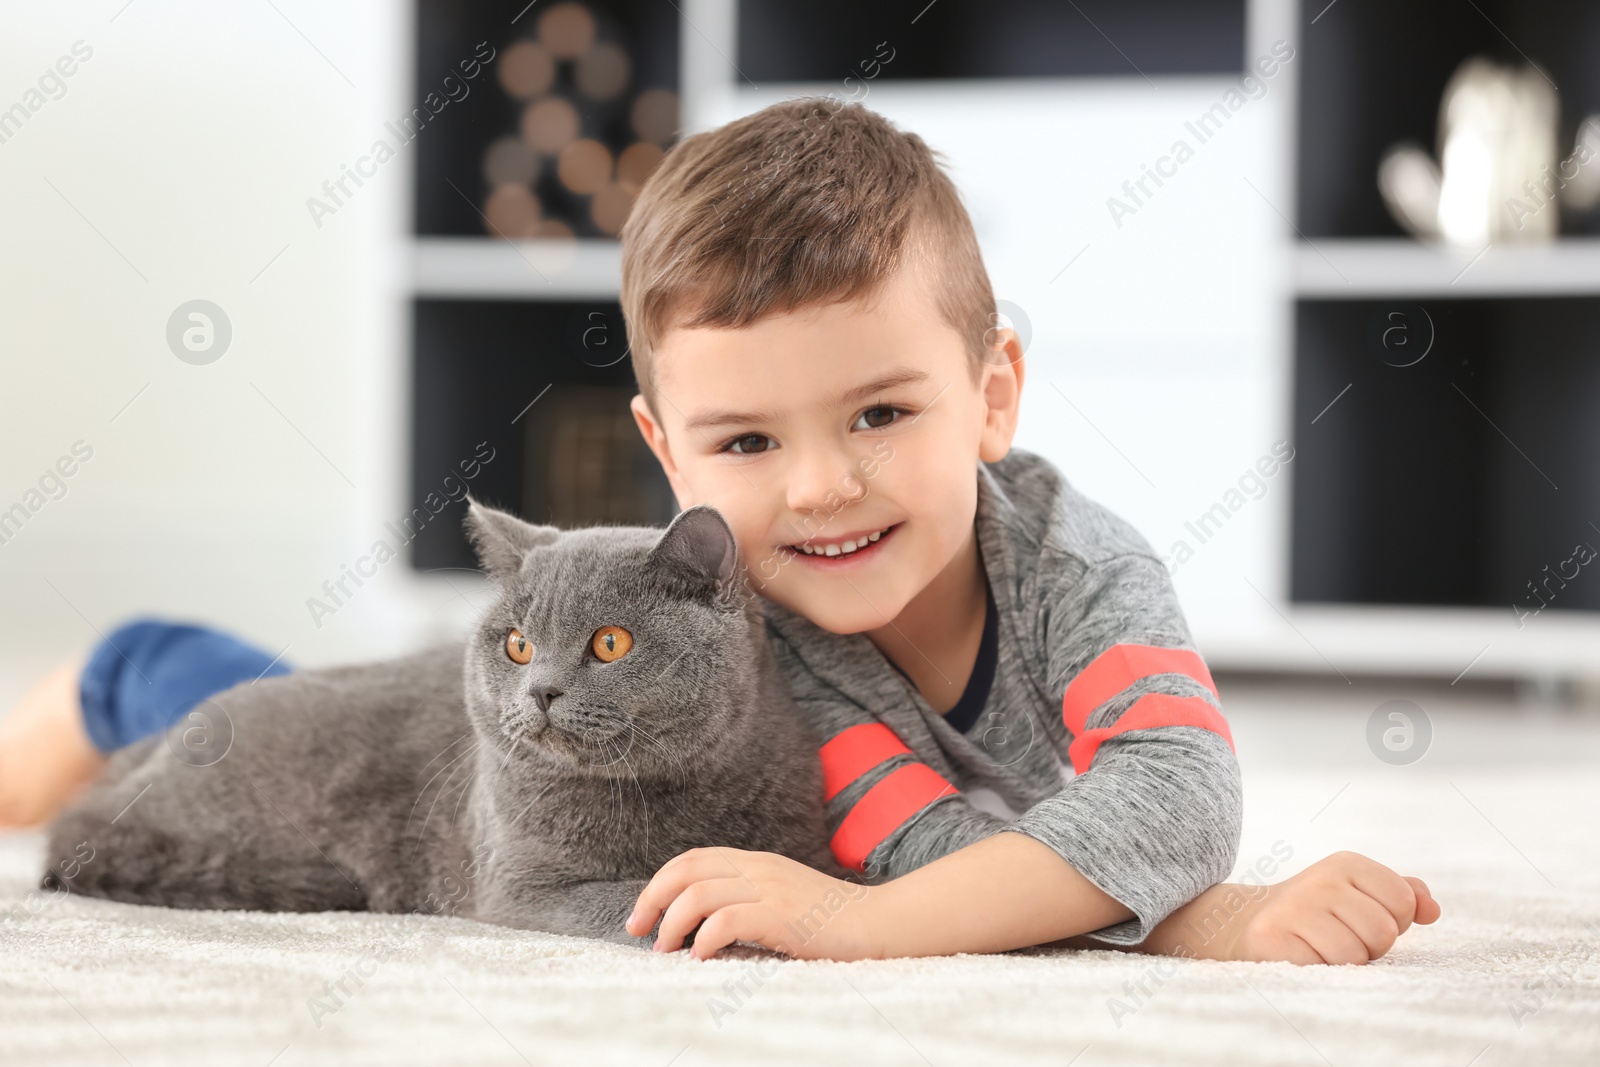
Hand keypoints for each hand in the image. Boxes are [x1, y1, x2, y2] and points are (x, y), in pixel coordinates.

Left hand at [625, 847, 878, 960]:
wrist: (880, 923)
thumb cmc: (829, 923)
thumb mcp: (782, 898)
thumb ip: (747, 899)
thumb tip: (698, 926)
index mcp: (755, 862)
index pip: (692, 859)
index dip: (658, 884)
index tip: (642, 916)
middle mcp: (758, 868)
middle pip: (685, 870)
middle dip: (651, 899)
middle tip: (638, 931)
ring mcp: (770, 889)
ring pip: (697, 894)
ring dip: (672, 924)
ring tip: (667, 950)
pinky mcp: (781, 915)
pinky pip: (727, 920)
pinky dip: (703, 939)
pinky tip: (701, 957)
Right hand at [1221, 851, 1440, 963]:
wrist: (1247, 922)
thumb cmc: (1320, 913)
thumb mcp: (1361, 893)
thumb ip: (1403, 895)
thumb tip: (1432, 910)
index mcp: (1346, 863)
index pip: (1403, 900)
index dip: (1393, 920)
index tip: (1364, 918)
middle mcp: (1320, 881)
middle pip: (1383, 931)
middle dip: (1370, 946)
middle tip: (1341, 937)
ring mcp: (1294, 909)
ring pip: (1355, 955)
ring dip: (1344, 962)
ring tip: (1321, 947)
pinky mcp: (1273, 939)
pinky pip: (1324, 970)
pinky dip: (1319, 971)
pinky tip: (1302, 955)